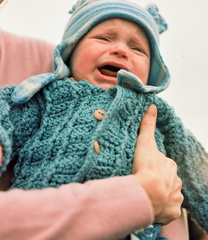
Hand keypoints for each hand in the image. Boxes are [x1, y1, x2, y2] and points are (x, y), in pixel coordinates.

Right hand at [132, 105, 182, 224]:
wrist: (147, 193)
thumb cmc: (146, 167)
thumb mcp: (145, 143)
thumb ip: (148, 125)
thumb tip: (153, 106)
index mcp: (170, 165)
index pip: (163, 163)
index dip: (155, 165)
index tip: (145, 168)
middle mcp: (176, 181)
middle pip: (167, 178)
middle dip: (159, 179)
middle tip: (145, 181)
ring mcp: (175, 197)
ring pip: (169, 193)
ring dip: (161, 193)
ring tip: (148, 194)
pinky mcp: (171, 211)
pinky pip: (168, 209)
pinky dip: (162, 207)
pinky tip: (152, 205)